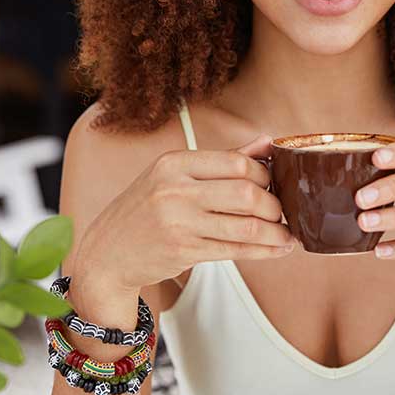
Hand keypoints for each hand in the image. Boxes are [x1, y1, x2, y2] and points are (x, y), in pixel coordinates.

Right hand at [75, 134, 296, 293]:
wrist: (106, 253)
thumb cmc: (146, 209)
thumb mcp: (174, 175)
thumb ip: (222, 160)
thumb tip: (267, 142)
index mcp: (174, 163)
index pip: (236, 162)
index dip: (265, 174)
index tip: (274, 184)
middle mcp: (175, 190)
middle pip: (246, 192)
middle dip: (273, 205)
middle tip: (282, 211)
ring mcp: (178, 223)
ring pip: (246, 226)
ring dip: (276, 233)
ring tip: (287, 235)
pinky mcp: (183, 252)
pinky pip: (236, 250)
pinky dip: (264, 251)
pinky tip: (277, 249)